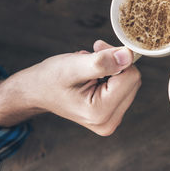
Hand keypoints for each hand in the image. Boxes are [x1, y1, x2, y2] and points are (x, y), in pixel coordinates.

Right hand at [0, 40, 141, 135]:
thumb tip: (128, 56)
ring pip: (130, 83)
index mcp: (100, 113)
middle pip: (133, 81)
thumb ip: (102, 62)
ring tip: (88, 69)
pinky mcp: (111, 116)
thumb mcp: (73, 66)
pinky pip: (124, 89)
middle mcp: (108, 122)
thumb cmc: (50, 79)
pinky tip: (93, 76)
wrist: (36, 92)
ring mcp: (110, 121)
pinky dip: (111, 77)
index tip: (98, 48)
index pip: (131, 76)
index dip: (117, 57)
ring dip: (112, 69)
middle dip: (116, 63)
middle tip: (92, 56)